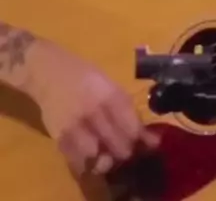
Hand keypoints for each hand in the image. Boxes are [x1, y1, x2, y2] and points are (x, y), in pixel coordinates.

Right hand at [26, 39, 157, 176]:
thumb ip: (126, 108)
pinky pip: (80, 161)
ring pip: (100, 159)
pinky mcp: (61, 139)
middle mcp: (94, 112)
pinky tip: (92, 149)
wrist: (48, 72)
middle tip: (126, 145)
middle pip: (119, 147)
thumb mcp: (109, 84)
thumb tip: (147, 133)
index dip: (141, 138)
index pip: (133, 128)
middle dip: (126, 149)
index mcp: (110, 95)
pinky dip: (89, 160)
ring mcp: (76, 127)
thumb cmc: (83, 75)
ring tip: (108, 149)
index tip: (144, 140)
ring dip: (107, 157)